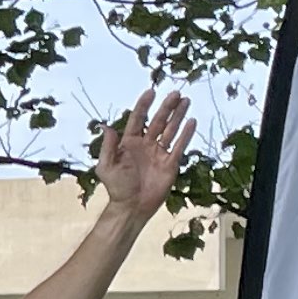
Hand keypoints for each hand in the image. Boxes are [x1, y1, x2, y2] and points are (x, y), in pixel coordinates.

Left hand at [94, 89, 194, 217]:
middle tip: (176, 93)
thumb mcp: (106, 166)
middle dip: (166, 107)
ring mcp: (159, 153)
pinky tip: (191, 121)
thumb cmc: (117, 187)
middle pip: (157, 121)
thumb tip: (105, 126)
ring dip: (178, 116)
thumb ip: (108, 147)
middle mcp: (146, 144)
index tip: (151, 91)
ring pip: (170, 130)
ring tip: (185, 100)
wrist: (132, 207)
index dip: (144, 105)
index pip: (138, 119)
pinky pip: (179, 146)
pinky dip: (185, 134)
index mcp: (129, 142)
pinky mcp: (170, 164)